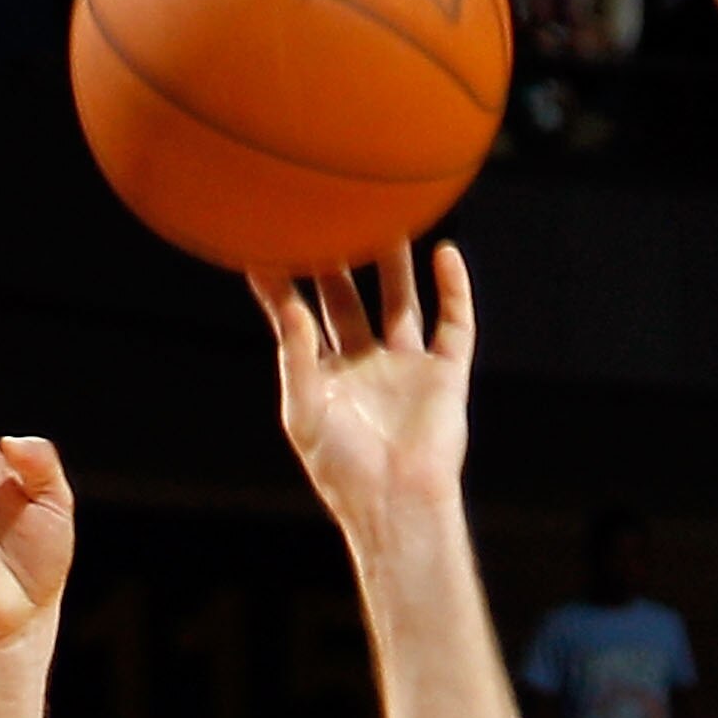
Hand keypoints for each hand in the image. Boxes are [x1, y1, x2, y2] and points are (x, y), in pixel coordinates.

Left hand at [249, 243, 474, 540]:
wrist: (397, 505)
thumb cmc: (343, 470)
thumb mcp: (303, 412)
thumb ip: (295, 356)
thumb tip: (289, 306)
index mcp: (325, 374)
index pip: (298, 315)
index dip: (281, 282)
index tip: (262, 240)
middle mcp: (364, 363)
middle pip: (348, 297)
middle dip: (337, 258)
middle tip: (325, 212)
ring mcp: (407, 367)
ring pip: (401, 300)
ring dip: (396, 262)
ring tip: (389, 218)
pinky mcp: (445, 375)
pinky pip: (454, 324)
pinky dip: (454, 290)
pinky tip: (446, 255)